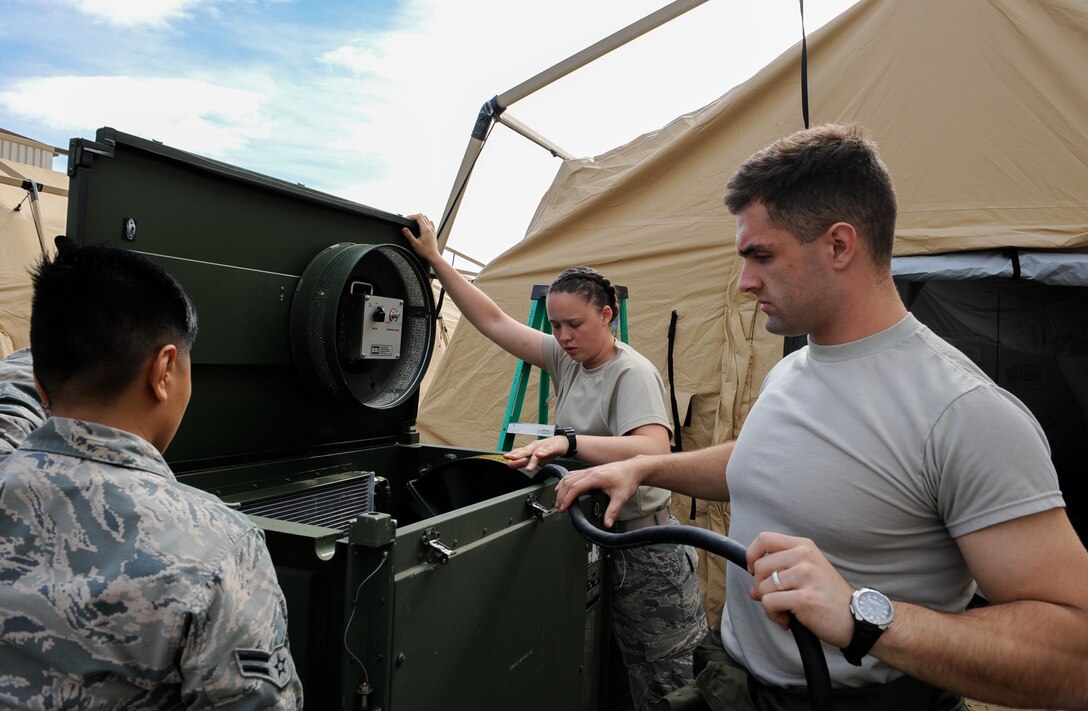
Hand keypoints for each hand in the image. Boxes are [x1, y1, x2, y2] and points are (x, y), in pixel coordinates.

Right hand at [402, 214, 440, 262]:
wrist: (433, 256)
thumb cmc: (425, 251)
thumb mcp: (414, 244)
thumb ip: (408, 235)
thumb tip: (404, 229)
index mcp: (425, 229)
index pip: (418, 217)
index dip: (411, 216)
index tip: (407, 219)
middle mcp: (430, 228)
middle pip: (422, 216)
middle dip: (414, 217)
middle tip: (409, 220)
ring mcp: (433, 229)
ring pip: (426, 218)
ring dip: (420, 218)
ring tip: (414, 222)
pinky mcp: (434, 232)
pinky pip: (430, 223)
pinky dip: (425, 222)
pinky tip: (421, 226)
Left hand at [503, 435, 567, 471]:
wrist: (560, 442)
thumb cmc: (546, 450)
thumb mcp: (533, 457)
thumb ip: (522, 461)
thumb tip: (510, 465)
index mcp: (529, 450)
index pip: (519, 453)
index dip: (512, 455)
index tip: (505, 458)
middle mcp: (534, 448)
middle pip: (525, 452)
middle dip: (518, 455)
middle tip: (511, 458)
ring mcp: (543, 447)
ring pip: (536, 453)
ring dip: (532, 460)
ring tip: (528, 467)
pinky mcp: (552, 448)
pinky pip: (548, 450)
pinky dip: (543, 453)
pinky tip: (540, 455)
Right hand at [554, 456, 645, 527]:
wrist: (634, 468)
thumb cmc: (628, 479)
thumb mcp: (622, 497)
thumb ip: (613, 511)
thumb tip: (607, 523)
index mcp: (596, 477)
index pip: (576, 487)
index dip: (567, 498)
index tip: (563, 507)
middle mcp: (590, 472)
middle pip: (568, 482)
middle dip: (561, 495)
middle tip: (559, 507)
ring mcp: (589, 470)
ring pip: (569, 476)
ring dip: (561, 488)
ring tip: (558, 500)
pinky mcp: (590, 471)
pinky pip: (573, 474)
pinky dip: (565, 481)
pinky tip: (563, 486)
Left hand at [746, 531, 855, 646]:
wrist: (858, 619)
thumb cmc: (829, 597)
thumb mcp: (808, 573)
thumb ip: (780, 573)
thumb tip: (752, 588)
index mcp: (804, 546)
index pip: (764, 539)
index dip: (752, 555)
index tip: (754, 571)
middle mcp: (804, 556)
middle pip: (760, 566)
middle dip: (761, 587)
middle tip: (777, 599)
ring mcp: (805, 576)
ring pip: (762, 587)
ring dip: (769, 604)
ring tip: (786, 611)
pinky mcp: (804, 598)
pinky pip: (769, 603)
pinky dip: (774, 616)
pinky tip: (788, 620)